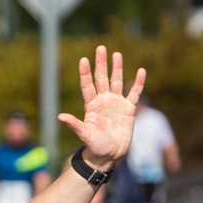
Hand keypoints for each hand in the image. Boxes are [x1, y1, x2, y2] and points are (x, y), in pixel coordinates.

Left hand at [59, 46, 145, 168]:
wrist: (110, 155)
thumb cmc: (95, 146)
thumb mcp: (85, 134)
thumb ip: (75, 124)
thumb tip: (60, 116)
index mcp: (91, 105)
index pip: (87, 85)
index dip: (85, 73)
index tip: (83, 59)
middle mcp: (103, 101)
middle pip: (102, 78)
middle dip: (101, 64)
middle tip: (101, 48)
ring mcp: (116, 103)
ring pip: (117, 82)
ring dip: (117, 68)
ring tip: (117, 54)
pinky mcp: (128, 109)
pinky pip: (134, 93)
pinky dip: (138, 83)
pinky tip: (141, 71)